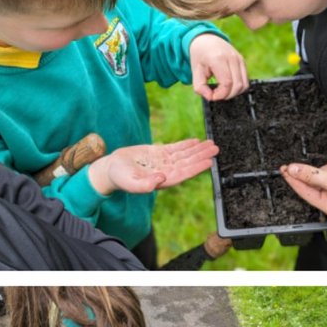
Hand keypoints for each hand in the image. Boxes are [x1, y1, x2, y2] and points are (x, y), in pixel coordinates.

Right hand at [89, 138, 218, 195]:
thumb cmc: (119, 178)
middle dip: (202, 156)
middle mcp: (166, 171)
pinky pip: (175, 148)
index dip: (197, 168)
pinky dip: (186, 144)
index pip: (184, 173)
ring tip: (211, 144)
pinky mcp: (158, 153)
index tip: (209, 162)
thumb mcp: (130, 182)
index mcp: (162, 180)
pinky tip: (195, 141)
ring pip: (184, 155)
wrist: (111, 169)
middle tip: (215, 149)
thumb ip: (145, 184)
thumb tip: (161, 179)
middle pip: (188, 163)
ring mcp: (163, 162)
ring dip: (197, 149)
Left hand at [188, 34, 248, 100]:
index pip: (227, 83)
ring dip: (234, 93)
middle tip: (217, 95)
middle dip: (227, 95)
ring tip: (222, 91)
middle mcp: (232, 58)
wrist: (207, 39)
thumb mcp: (195, 71)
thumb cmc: (200, 55)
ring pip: (244, 84)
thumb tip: (210, 98)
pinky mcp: (242, 61)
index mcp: (218, 59)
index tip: (213, 97)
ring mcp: (239, 59)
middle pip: (237, 85)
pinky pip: (245, 80)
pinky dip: (238, 87)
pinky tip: (228, 86)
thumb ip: (200, 87)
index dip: (221, 95)